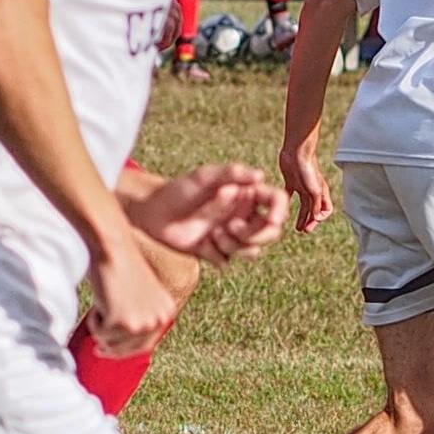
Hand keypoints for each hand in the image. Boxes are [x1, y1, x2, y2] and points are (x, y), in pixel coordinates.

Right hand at [85, 243, 178, 355]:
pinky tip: (101, 301)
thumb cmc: (121, 263)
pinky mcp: (124, 323)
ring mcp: (143, 323)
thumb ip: (139, 316)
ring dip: (101, 328)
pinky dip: (94, 321)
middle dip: (109, 343)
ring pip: (111, 343)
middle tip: (98, 339)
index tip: (108, 349)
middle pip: (127, 350)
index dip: (123, 349)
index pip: (145, 344)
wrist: (114, 248)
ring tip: (103, 304)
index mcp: (167, 311)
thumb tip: (119, 342)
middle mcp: (159, 320)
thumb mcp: (139, 294)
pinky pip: (100, 334)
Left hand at [127, 161, 289, 264]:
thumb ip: (232, 173)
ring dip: (235, 244)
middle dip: (256, 234)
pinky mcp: (217, 252)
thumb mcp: (204, 177)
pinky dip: (217, 254)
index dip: (280, 211)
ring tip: (212, 233)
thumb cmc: (178, 190)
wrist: (153, 212)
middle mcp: (243, 215)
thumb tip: (260, 175)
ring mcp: (231, 235)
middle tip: (233, 226)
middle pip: (271, 231)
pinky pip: (228, 260)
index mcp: (246, 194)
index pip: (276, 201)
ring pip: (252, 250)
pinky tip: (202, 243)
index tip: (272, 218)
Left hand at [280, 139, 333, 231]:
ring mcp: (302, 186)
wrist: (297, 151)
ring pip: (303, 206)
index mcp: (322, 192)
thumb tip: (316, 219)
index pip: (326, 210)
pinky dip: (287, 202)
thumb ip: (315, 205)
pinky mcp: (291, 181)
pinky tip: (282, 208)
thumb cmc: (308, 168)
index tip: (311, 223)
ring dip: (301, 216)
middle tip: (303, 230)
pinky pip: (290, 195)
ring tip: (296, 227)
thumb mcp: (314, 190)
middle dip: (309, 221)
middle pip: (314, 210)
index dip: (320, 219)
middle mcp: (313, 191)